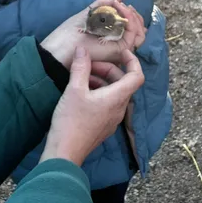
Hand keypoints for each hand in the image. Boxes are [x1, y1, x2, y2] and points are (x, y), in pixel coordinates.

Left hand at [40, 0, 146, 68]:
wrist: (62, 47)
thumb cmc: (72, 32)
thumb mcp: (90, 13)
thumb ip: (103, 4)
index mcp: (111, 38)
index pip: (130, 27)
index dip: (130, 13)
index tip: (124, 0)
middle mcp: (117, 44)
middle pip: (138, 30)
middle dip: (135, 15)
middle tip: (127, 4)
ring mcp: (120, 47)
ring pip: (139, 32)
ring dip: (133, 16)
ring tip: (122, 6)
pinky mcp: (120, 49)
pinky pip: (133, 33)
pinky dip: (130, 19)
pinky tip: (121, 9)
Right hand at [40, 47, 144, 165]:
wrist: (64, 152)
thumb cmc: (71, 120)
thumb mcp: (74, 89)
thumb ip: (80, 67)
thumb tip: (83, 50)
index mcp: (117, 98)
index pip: (136, 76)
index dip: (132, 61)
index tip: (121, 52)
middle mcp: (119, 109)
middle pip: (123, 83)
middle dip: (108, 69)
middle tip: (88, 65)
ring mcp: (113, 119)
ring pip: (114, 93)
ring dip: (102, 81)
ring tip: (81, 77)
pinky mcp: (104, 126)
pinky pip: (108, 104)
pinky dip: (99, 93)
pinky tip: (81, 93)